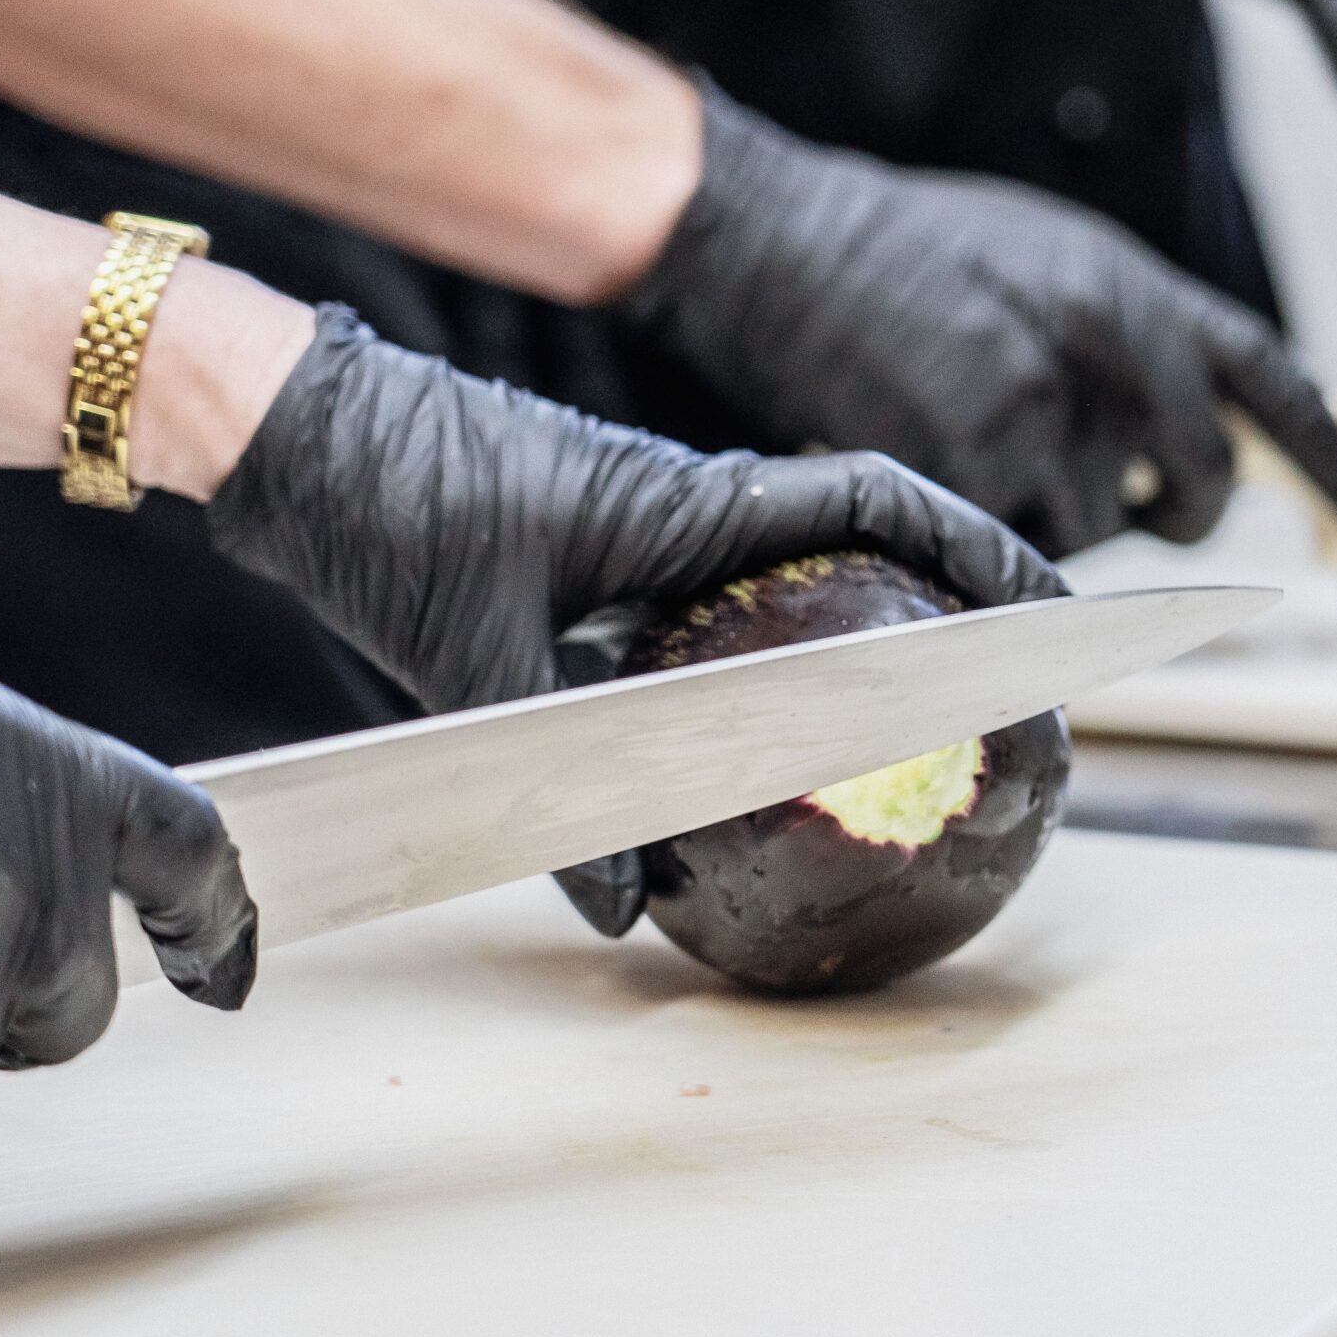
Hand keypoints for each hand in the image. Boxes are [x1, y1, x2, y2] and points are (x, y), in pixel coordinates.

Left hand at [204, 307, 1066, 715]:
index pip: (876, 503)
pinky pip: (708, 616)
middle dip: (953, 600)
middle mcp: (684, 515)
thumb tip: (633, 905)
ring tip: (920, 721)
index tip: (1052, 601)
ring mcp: (642, 538)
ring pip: (788, 584)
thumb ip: (555, 788)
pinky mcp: (591, 566)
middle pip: (862, 543)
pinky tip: (753, 749)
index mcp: (687, 504)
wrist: (284, 432)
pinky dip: (755, 669)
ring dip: (863, 628)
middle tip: (1017, 687)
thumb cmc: (380, 493)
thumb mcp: (470, 652)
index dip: (977, 548)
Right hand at [617, 85, 1336, 560]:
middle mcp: (1121, 347)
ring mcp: (1057, 408)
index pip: (1270, 377)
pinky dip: (984, 530)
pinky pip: (1015, 542)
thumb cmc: (900, 249)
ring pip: (1096, 525)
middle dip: (1176, 511)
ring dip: (1051, 511)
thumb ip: (1119, 334)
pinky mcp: (988, 461)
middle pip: (1198, 483)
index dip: (1329, 450)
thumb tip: (1160, 424)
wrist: (790, 236)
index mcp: (1139, 287)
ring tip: (976, 438)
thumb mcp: (1045, 259)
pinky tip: (936, 462)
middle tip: (1144, 507)